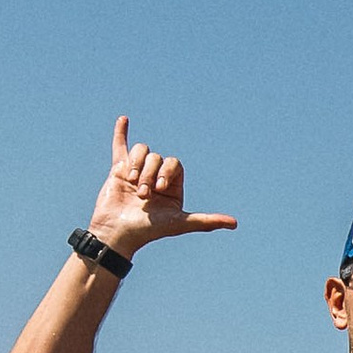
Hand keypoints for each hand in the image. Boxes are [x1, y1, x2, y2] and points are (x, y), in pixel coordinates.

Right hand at [91, 115, 237, 258]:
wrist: (118, 233)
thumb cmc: (149, 230)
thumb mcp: (180, 223)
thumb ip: (206, 221)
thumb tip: (234, 224)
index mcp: (172, 186)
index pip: (174, 164)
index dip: (167, 171)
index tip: (160, 188)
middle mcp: (155, 177)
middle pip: (157, 158)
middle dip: (150, 173)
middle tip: (143, 195)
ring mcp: (137, 172)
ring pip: (141, 151)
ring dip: (137, 165)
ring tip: (132, 184)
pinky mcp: (118, 171)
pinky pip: (120, 147)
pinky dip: (121, 133)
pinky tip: (124, 119)